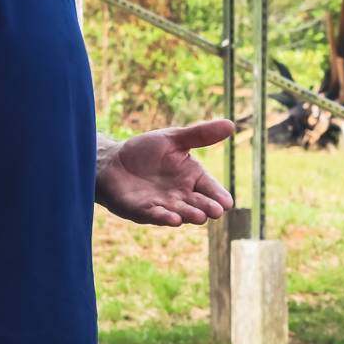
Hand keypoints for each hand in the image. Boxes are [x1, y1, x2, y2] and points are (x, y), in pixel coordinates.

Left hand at [97, 118, 235, 225]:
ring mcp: (162, 205)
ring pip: (180, 212)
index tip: (227, 203)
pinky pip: (155, 215)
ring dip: (189, 215)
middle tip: (216, 212)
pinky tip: (173, 220)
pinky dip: (164, 217)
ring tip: (199, 217)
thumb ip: (200, 134)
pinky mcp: (142, 211)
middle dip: (207, 208)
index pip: (210, 188)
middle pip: (198, 204)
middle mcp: (181, 195)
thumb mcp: (173, 139)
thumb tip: (231, 124)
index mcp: (192, 178)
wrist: (112, 161)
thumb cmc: (145, 151)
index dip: (218, 196)